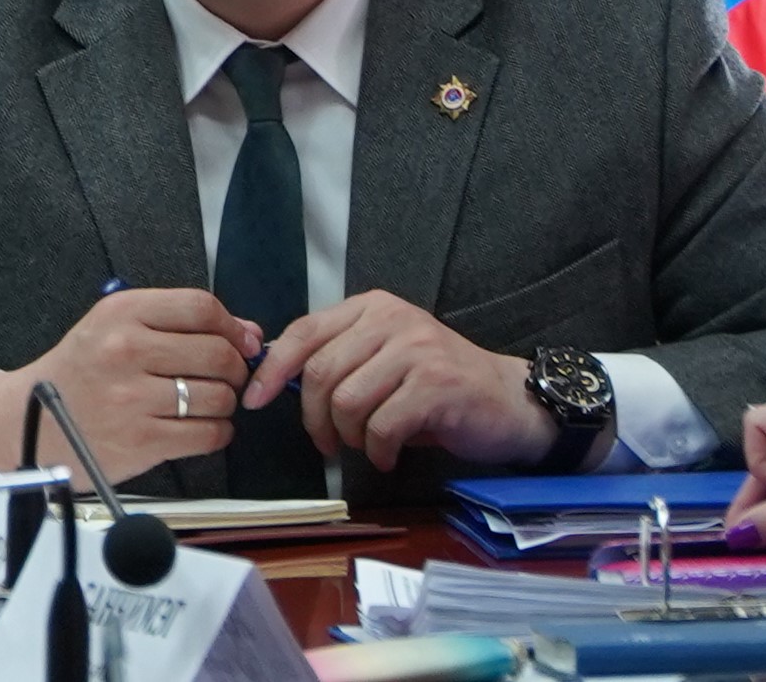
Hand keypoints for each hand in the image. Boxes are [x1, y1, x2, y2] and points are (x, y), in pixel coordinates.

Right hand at [0, 288, 256, 484]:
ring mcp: (134, 398)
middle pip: (218, 353)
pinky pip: (209, 434)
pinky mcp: (142, 441)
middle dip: (234, 368)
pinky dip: (216, 432)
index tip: (240, 341)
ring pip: (219, 397)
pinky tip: (197, 427)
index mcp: (120, 313)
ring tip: (203, 404)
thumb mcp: (112, 327)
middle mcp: (126, 350)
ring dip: (224, 403)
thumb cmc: (79, 372)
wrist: (28, 418)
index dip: (232, 326)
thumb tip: (248, 333)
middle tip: (223, 377)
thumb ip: (176, 323)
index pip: (200, 307)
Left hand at [245, 291, 552, 470]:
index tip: (254, 399)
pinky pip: (383, 425)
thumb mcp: (384, 358)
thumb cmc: (438, 386)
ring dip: (348, 437)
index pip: (303, 332)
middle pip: (321, 372)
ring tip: (366, 446)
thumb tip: (278, 381)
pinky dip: (378, 450)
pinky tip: (389, 456)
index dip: (272, 368)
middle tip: (326, 443)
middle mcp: (392, 320)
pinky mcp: (436, 385)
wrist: (511, 400)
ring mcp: (416, 350)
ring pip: (348, 401)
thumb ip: (340, 359)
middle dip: (313, 418)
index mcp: (372, 308)